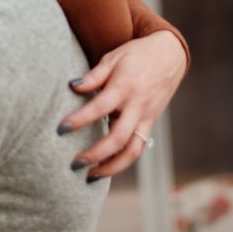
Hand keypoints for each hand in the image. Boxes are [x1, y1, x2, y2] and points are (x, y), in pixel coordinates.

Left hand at [66, 30, 187, 177]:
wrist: (171, 55)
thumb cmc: (137, 55)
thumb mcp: (114, 58)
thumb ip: (93, 76)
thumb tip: (72, 87)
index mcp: (125, 87)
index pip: (100, 108)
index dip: (80, 120)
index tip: (61, 129)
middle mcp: (137, 105)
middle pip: (118, 137)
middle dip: (95, 154)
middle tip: (74, 163)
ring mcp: (146, 117)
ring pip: (133, 150)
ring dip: (112, 167)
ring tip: (91, 176)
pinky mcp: (150, 123)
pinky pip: (138, 147)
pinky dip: (122, 161)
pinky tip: (105, 167)